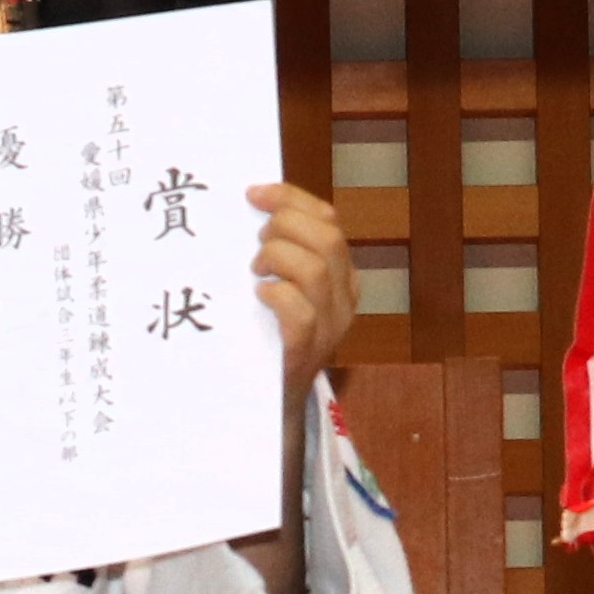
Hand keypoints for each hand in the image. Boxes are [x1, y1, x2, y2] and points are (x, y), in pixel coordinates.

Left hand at [249, 182, 361, 386]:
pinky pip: (301, 312)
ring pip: (316, 270)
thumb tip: (248, 206)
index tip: (254, 192)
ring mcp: (331, 326)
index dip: (290, 198)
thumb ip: (278, 253)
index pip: (328, 219)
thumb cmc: (269, 334)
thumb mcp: (282, 286)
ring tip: (256, 271)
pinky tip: (260, 297)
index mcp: (341, 273)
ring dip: (276, 259)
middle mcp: (344, 297)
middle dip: (284, 227)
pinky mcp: (308, 351)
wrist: (271, 400)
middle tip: (256, 243)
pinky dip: (276, 296)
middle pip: (328, 239)